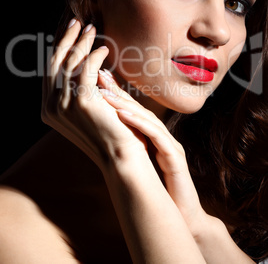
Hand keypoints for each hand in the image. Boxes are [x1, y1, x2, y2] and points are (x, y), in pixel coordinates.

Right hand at [41, 19, 147, 171]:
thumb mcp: (91, 107)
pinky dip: (95, 56)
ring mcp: (65, 105)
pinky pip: (87, 69)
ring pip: (70, 63)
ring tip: (92, 29)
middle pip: (56, 62)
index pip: (52, 70)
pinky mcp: (83, 102)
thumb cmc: (110, 132)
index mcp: (51, 108)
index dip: (60, 48)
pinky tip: (104, 48)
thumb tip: (95, 62)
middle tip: (77, 22)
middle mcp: (52, 106)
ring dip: (81, 43)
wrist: (121, 157)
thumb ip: (87, 86)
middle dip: (67, 39)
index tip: (71, 32)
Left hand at [98, 70, 209, 237]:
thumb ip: (129, 151)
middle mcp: (162, 138)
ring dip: (125, 103)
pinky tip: (122, 114)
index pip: (132, 112)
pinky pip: (157, 137)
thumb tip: (102, 141)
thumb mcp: (140, 167)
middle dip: (118, 91)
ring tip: (104, 90)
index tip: (97, 79)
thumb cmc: (159, 192)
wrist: (181, 218)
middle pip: (138, 109)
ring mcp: (171, 146)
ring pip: (147, 118)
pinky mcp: (176, 158)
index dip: (116, 94)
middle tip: (100, 74)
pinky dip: (139, 123)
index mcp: (153, 139)